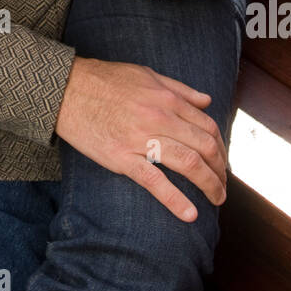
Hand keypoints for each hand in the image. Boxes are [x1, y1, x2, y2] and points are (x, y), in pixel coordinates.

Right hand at [55, 56, 227, 220]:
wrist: (67, 89)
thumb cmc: (106, 80)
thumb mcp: (147, 75)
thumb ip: (180, 89)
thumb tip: (207, 101)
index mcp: (168, 99)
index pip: (207, 127)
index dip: (221, 147)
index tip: (222, 161)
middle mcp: (160, 118)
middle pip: (205, 147)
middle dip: (220, 170)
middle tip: (223, 185)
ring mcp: (141, 139)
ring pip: (188, 164)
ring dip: (209, 185)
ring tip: (217, 199)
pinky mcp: (122, 158)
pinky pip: (155, 182)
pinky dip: (175, 200)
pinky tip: (190, 215)